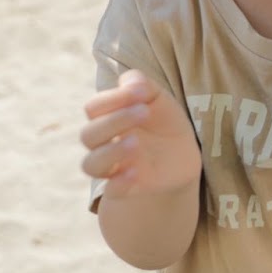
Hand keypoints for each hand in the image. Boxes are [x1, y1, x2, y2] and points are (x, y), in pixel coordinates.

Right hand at [81, 69, 200, 197]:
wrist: (183, 155)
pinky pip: (112, 190)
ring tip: (135, 142)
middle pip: (89, 135)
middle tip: (144, 112)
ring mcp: (114, 166)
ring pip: (91, 164)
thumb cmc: (163, 121)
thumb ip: (142, 84)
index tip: (142, 93)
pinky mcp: (127, 187)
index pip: (94, 108)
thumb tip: (129, 82)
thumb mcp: (158, 98)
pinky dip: (119, 182)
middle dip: (114, 121)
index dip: (113, 99)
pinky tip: (135, 172)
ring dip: (111, 152)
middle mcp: (105, 142)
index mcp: (108, 117)